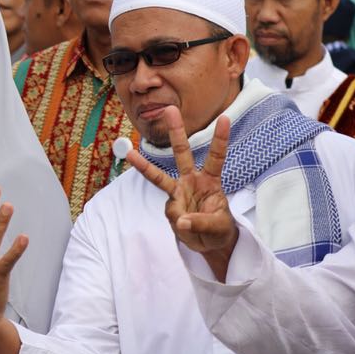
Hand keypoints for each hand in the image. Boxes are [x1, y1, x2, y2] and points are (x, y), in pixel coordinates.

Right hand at [125, 106, 236, 278]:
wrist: (208, 244)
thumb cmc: (219, 230)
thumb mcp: (218, 227)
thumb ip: (201, 222)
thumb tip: (180, 221)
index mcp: (210, 181)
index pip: (215, 156)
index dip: (220, 138)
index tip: (224, 118)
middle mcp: (191, 181)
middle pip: (182, 153)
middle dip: (176, 132)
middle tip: (170, 109)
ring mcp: (178, 193)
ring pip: (159, 177)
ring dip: (144, 165)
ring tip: (130, 155)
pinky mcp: (170, 207)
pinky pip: (170, 212)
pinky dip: (178, 221)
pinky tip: (188, 228)